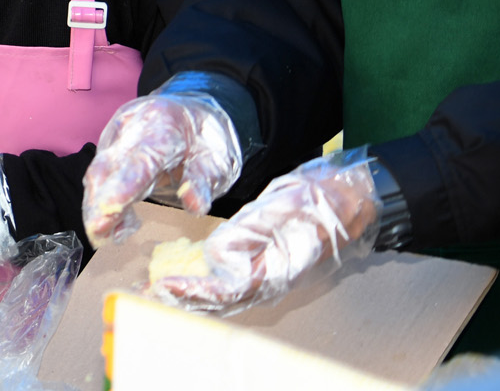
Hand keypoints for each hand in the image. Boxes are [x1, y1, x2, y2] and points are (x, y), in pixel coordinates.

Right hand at [82, 92, 242, 247]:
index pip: (139, 158)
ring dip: (97, 206)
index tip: (111, 209)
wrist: (194, 113)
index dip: (123, 185)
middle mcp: (130, 126)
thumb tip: (194, 207)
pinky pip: (100, 178)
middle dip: (99, 201)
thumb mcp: (217, 160)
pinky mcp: (108, 149)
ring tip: (106, 236)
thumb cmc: (207, 139)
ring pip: (98, 173)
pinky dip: (103, 204)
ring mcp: (115, 136)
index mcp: (162, 123)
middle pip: (108, 165)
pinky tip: (116, 226)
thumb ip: (203, 182)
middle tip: (98, 234)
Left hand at [151, 148, 381, 313]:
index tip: (166, 284)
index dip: (195, 290)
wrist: (354, 198)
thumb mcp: (283, 205)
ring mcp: (273, 277)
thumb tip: (217, 255)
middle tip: (145, 293)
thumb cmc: (320, 199)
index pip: (228, 290)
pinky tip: (186, 277)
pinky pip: (234, 285)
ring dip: (191, 296)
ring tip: (156, 290)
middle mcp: (274, 281)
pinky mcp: (270, 268)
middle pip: (222, 301)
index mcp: (279, 269)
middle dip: (184, 299)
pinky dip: (206, 284)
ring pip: (226, 296)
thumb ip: (250, 231)